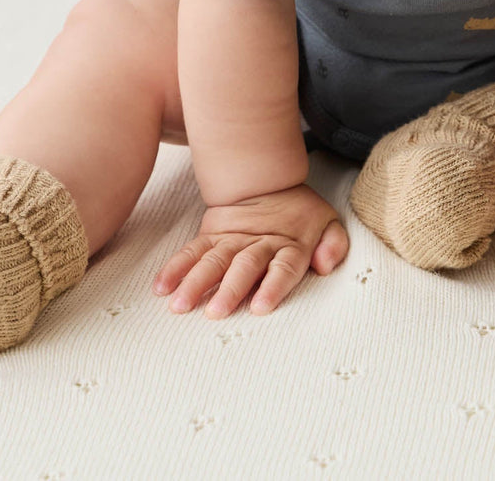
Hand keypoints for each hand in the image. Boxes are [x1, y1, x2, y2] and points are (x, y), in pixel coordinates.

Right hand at [153, 183, 348, 317]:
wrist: (267, 180)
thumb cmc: (299, 215)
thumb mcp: (328, 223)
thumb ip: (333, 244)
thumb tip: (325, 264)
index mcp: (289, 245)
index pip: (283, 267)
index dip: (272, 286)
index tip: (260, 306)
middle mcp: (258, 244)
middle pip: (244, 267)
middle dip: (230, 289)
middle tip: (216, 313)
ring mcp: (232, 240)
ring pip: (213, 261)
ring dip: (195, 283)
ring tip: (180, 305)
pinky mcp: (211, 235)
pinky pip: (192, 251)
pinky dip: (175, 268)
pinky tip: (161, 287)